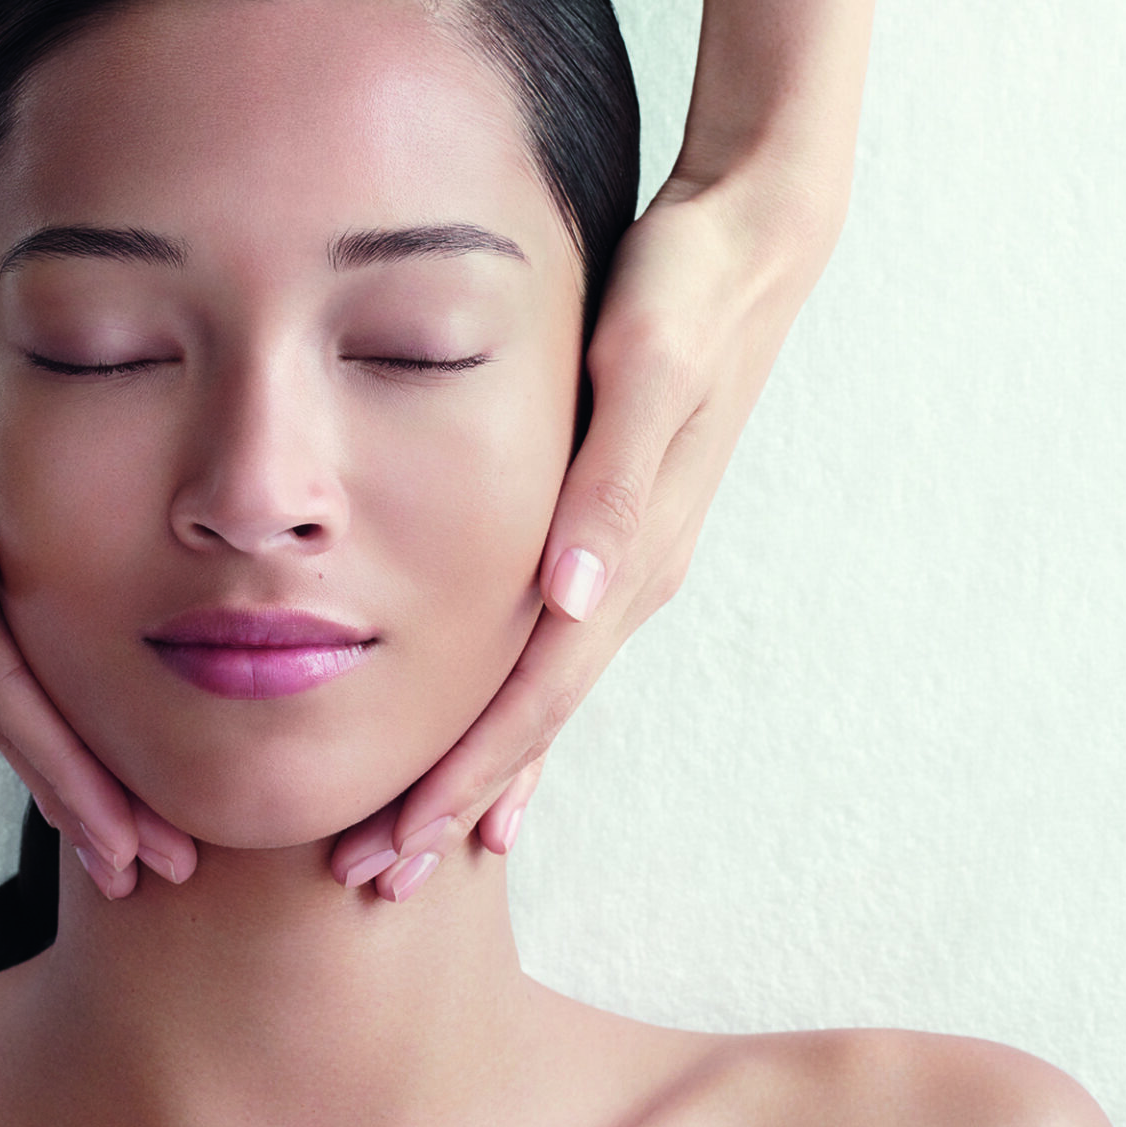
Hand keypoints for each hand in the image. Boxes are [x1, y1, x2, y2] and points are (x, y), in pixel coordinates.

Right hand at [0, 132, 196, 897]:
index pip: (6, 696)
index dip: (71, 777)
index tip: (136, 851)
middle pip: (8, 709)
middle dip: (78, 794)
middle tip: (157, 873)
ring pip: (2, 678)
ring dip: (63, 751)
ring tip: (130, 816)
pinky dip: (39, 683)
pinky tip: (76, 700)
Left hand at [329, 155, 841, 896]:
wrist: (751, 246)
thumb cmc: (684, 290)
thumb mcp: (646, 366)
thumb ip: (612, 482)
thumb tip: (575, 598)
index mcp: (626, 554)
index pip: (532, 696)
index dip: (465, 778)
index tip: (397, 846)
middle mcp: (627, 578)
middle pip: (530, 722)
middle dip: (454, 805)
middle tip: (373, 880)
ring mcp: (625, 565)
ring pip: (540, 699)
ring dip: (480, 776)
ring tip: (416, 845)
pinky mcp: (615, 538)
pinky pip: (556, 655)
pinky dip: (515, 719)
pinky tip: (489, 759)